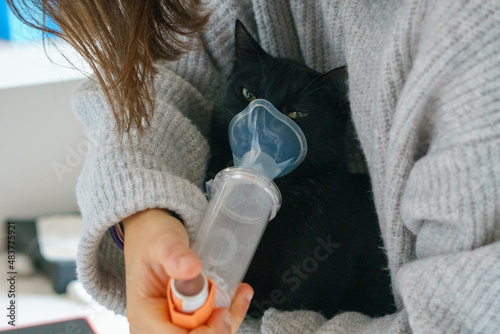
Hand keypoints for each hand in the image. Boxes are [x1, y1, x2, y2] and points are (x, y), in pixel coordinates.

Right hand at [123, 209, 253, 332]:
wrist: (152, 234)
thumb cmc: (152, 238)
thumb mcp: (161, 241)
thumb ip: (174, 254)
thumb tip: (191, 269)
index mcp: (144, 315)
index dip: (203, 333)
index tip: (221, 312)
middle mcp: (155, 327)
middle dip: (218, 328)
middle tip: (232, 302)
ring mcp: (171, 326)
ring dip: (228, 321)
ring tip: (240, 295)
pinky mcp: (186, 321)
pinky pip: (210, 327)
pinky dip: (228, 315)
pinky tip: (237, 297)